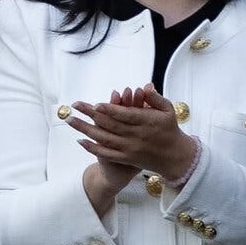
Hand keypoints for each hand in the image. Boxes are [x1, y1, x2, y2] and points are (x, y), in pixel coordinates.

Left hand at [68, 84, 196, 179]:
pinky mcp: (126, 159)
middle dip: (90, 115)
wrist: (175, 157)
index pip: (124, 115)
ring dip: (85, 129)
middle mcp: (136, 136)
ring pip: (104, 138)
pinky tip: (80, 141)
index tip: (95, 104)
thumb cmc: (170, 130)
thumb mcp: (168, 110)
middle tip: (74, 106)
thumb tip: (145, 86)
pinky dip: (92, 148)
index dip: (109, 109)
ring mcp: (130, 148)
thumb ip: (155, 98)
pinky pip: (106, 153)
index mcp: (146, 122)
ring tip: (70, 120)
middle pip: (109, 125)